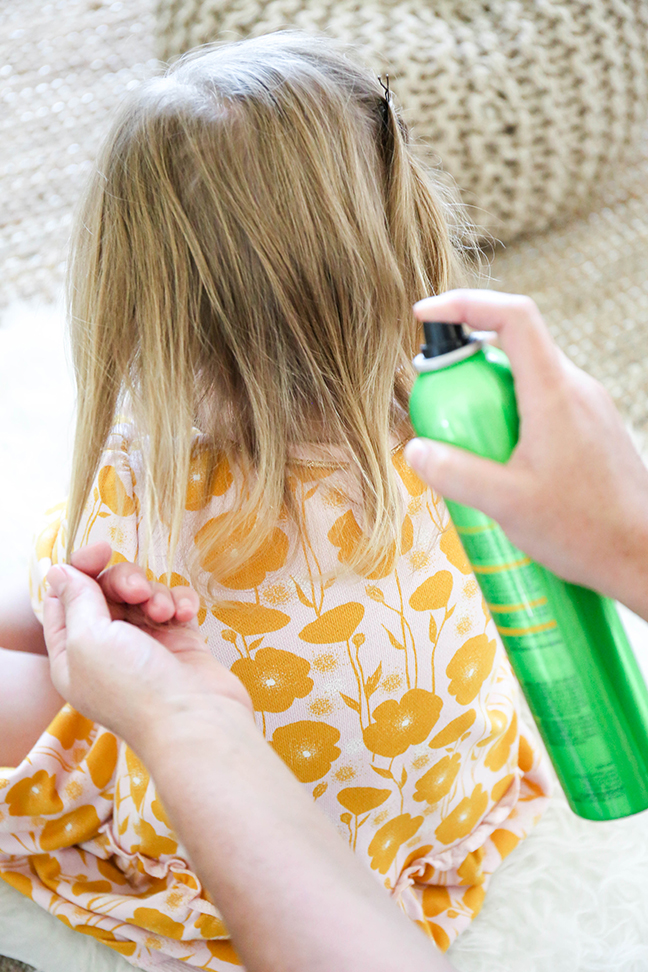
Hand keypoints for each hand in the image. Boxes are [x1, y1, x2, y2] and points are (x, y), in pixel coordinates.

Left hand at [43, 549, 252, 746]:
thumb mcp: (89, 639)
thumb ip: (76, 599)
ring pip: (145, 594)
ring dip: (157, 594)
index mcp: (73, 653)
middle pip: (107, 590)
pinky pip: (176, 604)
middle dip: (125, 581)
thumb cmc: (135, 687)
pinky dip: (181, 602)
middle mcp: (107, 648)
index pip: (65, 598)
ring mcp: (146, 645)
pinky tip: (186, 615)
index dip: (80, 569)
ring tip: (166, 613)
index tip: (101, 551)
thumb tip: (61, 570)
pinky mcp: (180, 641)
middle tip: (139, 592)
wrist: (197, 721)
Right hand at [404, 289, 647, 615]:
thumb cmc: (585, 530)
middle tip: (441, 404)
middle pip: (514, 345)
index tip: (426, 316)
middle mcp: (575, 388)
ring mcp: (588, 406)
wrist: (643, 555)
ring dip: (489, 396)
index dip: (465, 303)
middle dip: (467, 366)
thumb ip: (456, 474)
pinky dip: (512, 415)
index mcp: (554, 392)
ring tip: (469, 443)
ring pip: (527, 377)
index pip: (513, 316)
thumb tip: (416, 450)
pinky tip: (503, 463)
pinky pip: (542, 402)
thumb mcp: (506, 505)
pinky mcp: (592, 427)